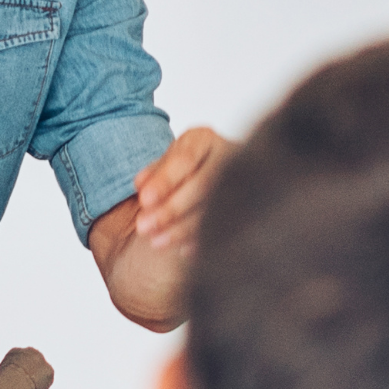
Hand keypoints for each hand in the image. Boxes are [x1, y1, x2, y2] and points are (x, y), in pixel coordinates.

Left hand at [132, 127, 231, 253]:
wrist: (216, 170)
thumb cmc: (186, 166)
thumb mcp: (168, 162)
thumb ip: (155, 172)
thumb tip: (141, 184)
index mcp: (203, 139)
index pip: (185, 159)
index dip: (165, 181)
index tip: (144, 200)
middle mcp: (227, 155)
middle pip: (203, 184)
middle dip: (171, 209)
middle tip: (144, 226)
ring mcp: (243, 180)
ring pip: (215, 208)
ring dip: (183, 228)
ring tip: (157, 241)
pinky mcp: (248, 204)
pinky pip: (226, 226)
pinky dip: (202, 239)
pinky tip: (183, 249)